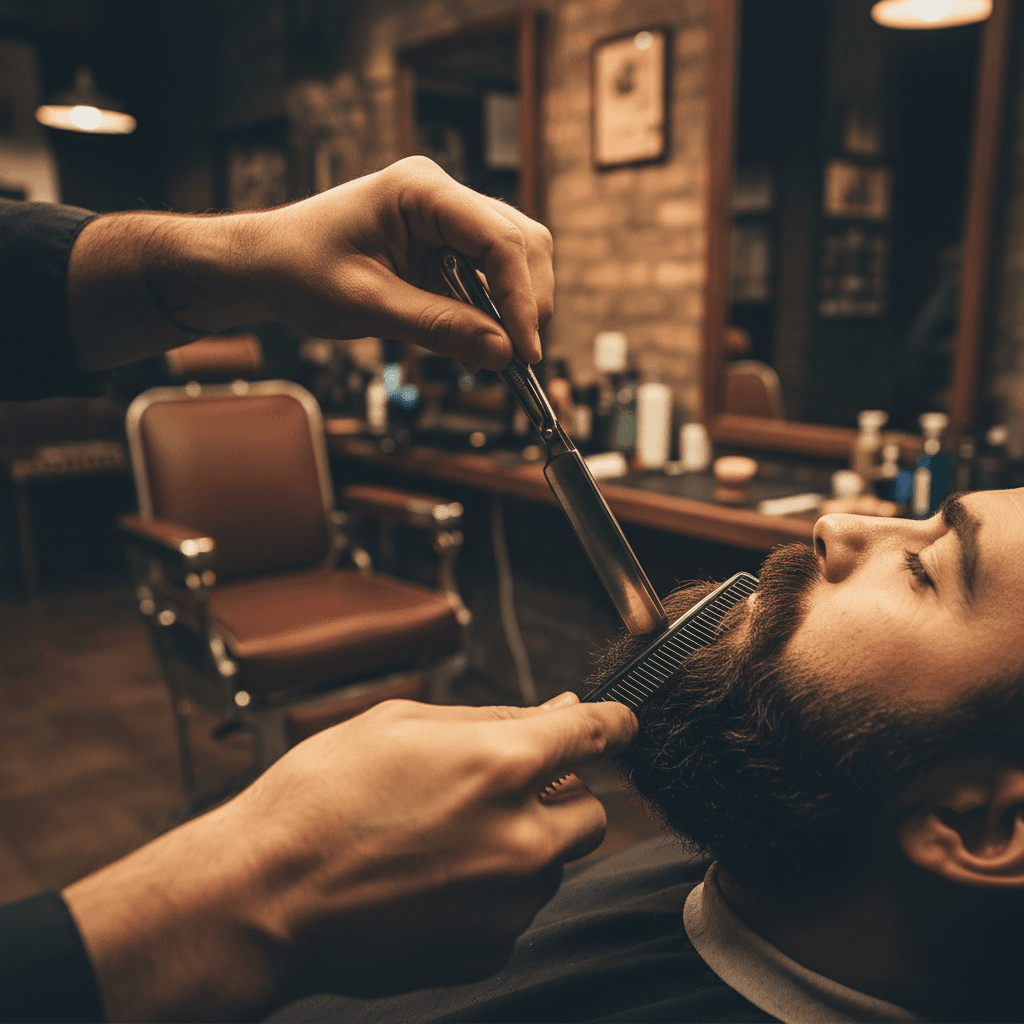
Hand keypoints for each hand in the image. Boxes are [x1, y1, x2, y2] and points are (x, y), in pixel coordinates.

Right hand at [63, 695, 636, 1021]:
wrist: (266, 895)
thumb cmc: (321, 798)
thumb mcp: (400, 721)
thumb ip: (492, 717)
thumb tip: (554, 711)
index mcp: (503, 765)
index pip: (596, 734)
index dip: (613, 724)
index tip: (617, 725)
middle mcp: (522, 837)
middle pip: (593, 811)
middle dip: (561, 795)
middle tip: (504, 788)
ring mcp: (510, 902)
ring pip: (556, 862)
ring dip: (525, 844)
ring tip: (448, 836)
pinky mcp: (490, 947)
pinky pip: (520, 907)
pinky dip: (496, 889)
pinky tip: (435, 878)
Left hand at [252, 156, 550, 368]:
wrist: (266, 267)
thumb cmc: (299, 269)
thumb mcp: (367, 305)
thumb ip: (437, 326)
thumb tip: (502, 353)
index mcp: (419, 190)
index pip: (498, 238)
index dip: (521, 297)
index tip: (523, 351)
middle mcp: (441, 197)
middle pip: (521, 243)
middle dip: (527, 303)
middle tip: (516, 359)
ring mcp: (447, 220)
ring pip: (514, 260)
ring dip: (512, 310)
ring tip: (492, 357)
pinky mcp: (445, 248)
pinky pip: (488, 279)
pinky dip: (492, 315)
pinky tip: (475, 345)